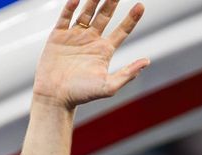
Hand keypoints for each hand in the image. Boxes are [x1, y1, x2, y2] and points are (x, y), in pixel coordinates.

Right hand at [32, 0, 148, 109]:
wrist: (55, 97)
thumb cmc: (82, 95)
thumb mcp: (108, 86)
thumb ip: (127, 73)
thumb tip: (147, 61)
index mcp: (104, 51)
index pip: (122, 31)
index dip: (131, 18)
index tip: (141, 6)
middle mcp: (91, 41)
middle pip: (105, 16)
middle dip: (112, 2)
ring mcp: (74, 37)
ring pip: (86, 13)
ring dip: (93, 0)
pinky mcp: (58, 36)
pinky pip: (66, 17)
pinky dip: (70, 7)